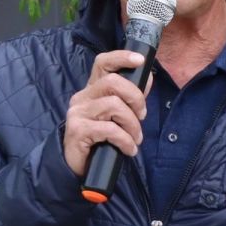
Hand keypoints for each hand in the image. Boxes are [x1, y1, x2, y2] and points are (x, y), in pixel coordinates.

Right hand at [62, 49, 148, 176]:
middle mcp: (82, 97)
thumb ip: (130, 98)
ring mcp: (78, 113)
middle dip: (135, 98)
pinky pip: (110, 129)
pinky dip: (125, 140)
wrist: (79, 168)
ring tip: (135, 139)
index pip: (103, 62)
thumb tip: (147, 78)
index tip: (140, 61)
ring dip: (132, 125)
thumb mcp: (117, 117)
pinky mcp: (78, 130)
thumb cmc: (100, 140)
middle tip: (141, 116)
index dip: (121, 57)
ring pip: (114, 105)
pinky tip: (128, 149)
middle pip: (113, 82)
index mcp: (92, 90)